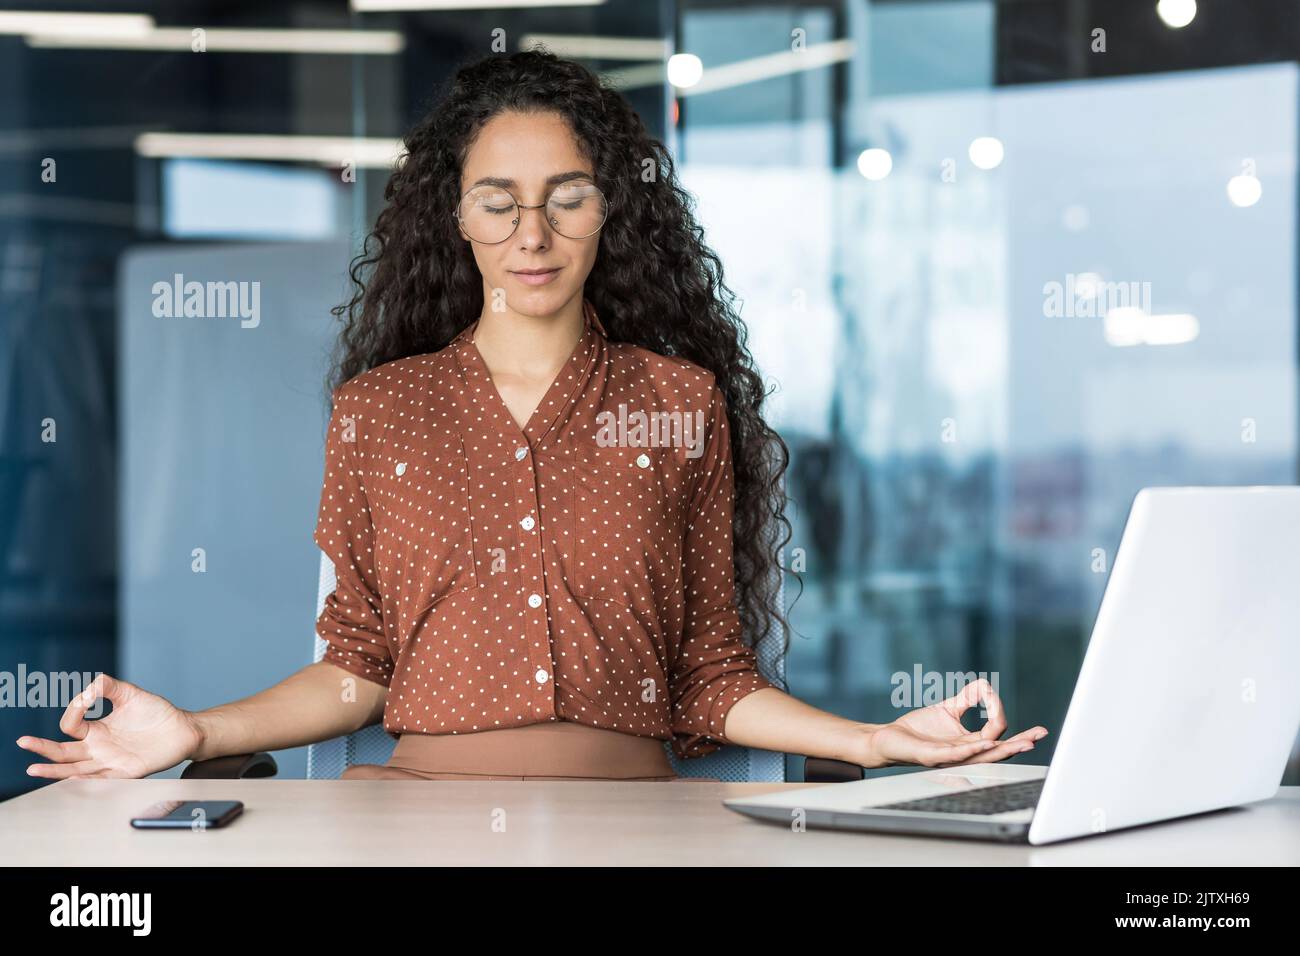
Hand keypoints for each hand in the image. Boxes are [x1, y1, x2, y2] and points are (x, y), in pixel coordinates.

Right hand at [16, 673, 203, 779]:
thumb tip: (89, 686)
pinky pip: (102, 779)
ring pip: (75, 769)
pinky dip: (86, 780)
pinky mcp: (126, 771)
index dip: (73, 710)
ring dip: (55, 770)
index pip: (71, 725)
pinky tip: (71, 778)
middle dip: (42, 748)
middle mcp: (99, 748)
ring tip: (33, 769)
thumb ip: (109, 686)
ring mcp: (110, 761)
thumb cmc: (157, 712)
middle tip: (22, 742)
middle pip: (64, 751)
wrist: (183, 728)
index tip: (85, 698)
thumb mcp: (131, 694)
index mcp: (97, 730)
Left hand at [860, 678, 1047, 768]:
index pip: (996, 736)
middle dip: (1019, 744)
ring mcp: (949, 758)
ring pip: (981, 756)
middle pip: (997, 751)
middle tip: (1039, 736)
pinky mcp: (931, 756)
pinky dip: (972, 749)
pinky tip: (985, 743)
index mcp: (968, 744)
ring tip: (1023, 743)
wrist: (888, 738)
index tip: (994, 697)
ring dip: (1002, 749)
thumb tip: (985, 685)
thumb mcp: (947, 709)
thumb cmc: (918, 729)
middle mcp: (963, 754)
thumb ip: (966, 699)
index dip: (1002, 717)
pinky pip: (956, 755)